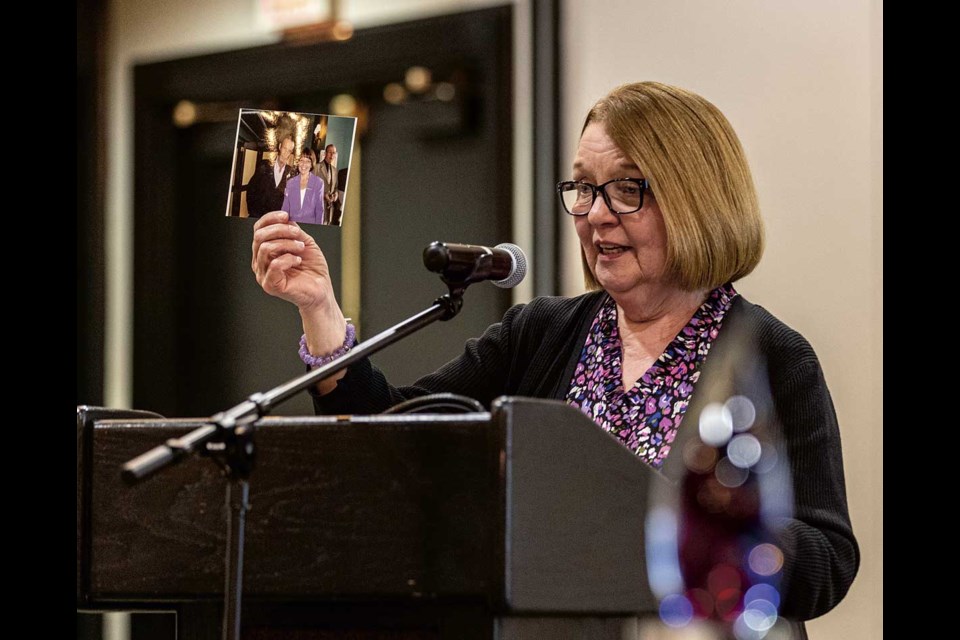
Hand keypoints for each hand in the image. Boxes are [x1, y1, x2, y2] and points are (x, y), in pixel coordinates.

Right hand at [252, 211, 347, 389]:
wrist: (321, 290)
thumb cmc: (312, 269)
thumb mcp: (304, 243)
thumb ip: (293, 231)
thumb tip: (286, 218)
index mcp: (266, 250)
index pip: (258, 229)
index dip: (270, 219)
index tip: (286, 215)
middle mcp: (260, 262)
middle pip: (259, 237)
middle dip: (281, 230)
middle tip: (297, 233)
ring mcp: (263, 274)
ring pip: (266, 248)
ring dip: (287, 244)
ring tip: (301, 248)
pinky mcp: (270, 285)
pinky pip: (274, 264)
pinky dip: (288, 258)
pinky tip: (298, 261)